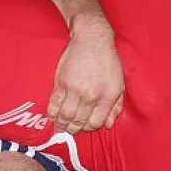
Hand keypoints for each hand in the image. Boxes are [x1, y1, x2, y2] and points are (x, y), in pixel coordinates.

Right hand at [47, 14, 124, 133]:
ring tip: (60, 128)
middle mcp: (91, 95)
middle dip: (74, 129)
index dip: (90, 128)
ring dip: (61, 125)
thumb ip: (116, 106)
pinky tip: (52, 117)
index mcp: (107, 96)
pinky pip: (54, 104)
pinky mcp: (61, 82)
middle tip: (71, 131)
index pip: (96, 123)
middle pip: (79, 122)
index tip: (85, 126)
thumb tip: (108, 125)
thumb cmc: (108, 61)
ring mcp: (74, 89)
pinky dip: (51, 114)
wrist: (92, 39)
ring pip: (65, 116)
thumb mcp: (119, 84)